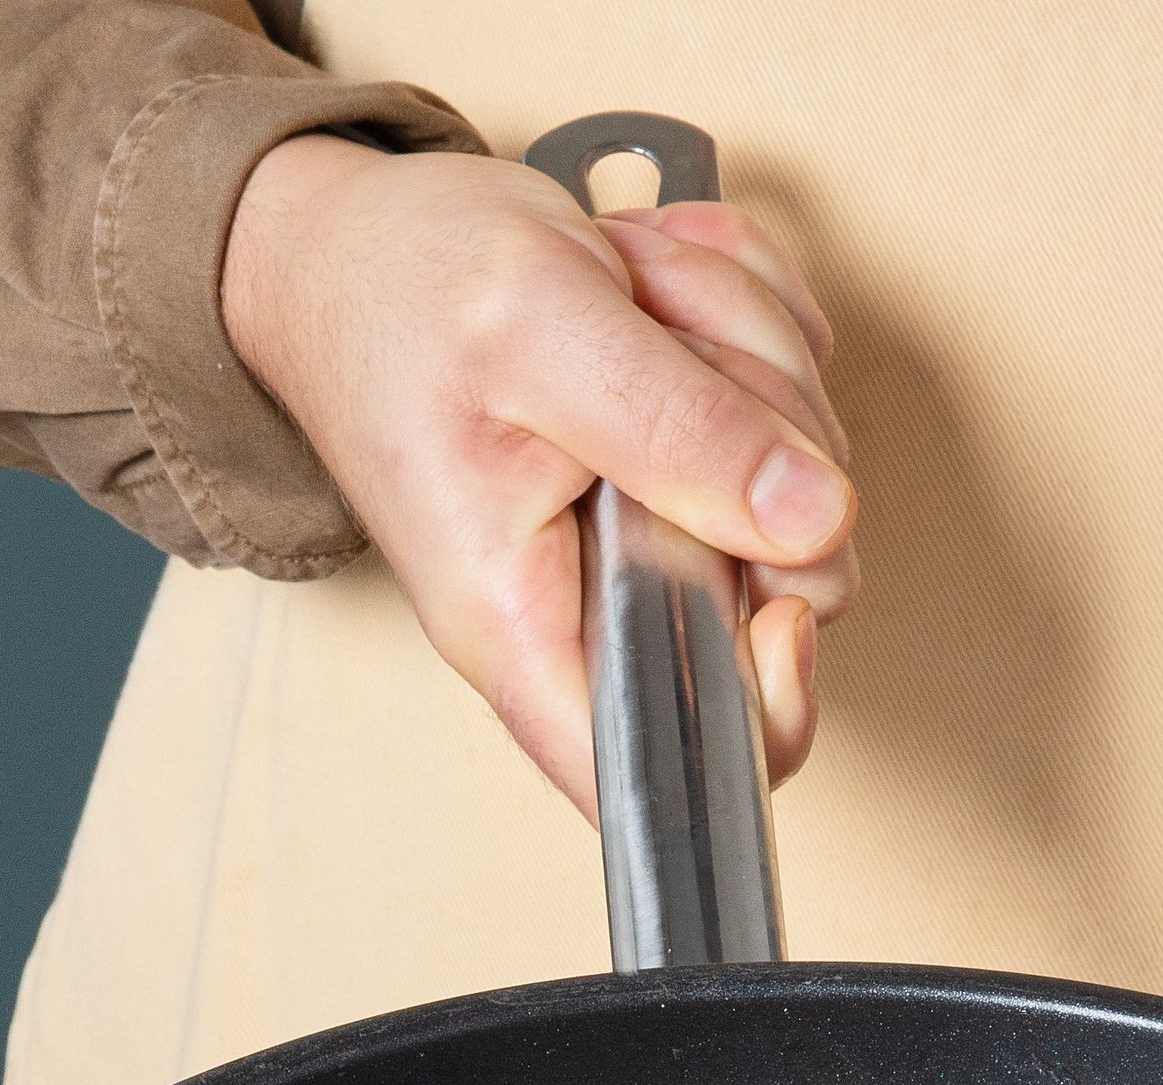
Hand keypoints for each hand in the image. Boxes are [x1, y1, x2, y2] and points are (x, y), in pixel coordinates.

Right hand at [222, 135, 856, 815]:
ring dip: (743, 346)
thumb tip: (811, 518)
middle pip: (783, 586)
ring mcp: (662, 536)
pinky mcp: (696, 469)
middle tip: (663, 343)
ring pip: (804, 478)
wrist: (352, 237)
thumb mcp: (540, 328)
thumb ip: (675, 427)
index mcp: (529, 624)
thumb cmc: (400, 291)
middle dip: (764, 430)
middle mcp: (603, 599)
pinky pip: (791, 402)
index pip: (662, 770)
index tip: (783, 604)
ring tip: (631, 297)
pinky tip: (652, 288)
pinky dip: (743, 316)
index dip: (760, 715)